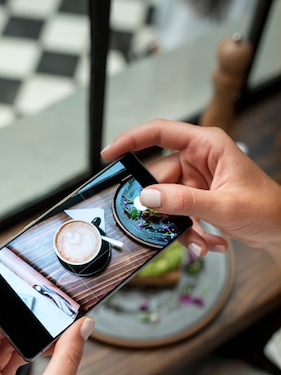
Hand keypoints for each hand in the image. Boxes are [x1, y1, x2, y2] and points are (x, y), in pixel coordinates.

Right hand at [102, 119, 280, 264]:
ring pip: (167, 202)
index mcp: (207, 145)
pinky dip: (190, 232)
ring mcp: (197, 180)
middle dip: (164, 209)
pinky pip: (178, 214)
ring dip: (181, 227)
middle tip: (165, 227)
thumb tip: (147, 197)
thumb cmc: (266, 209)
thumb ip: (183, 201)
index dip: (131, 140)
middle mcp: (199, 159)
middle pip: (159, 178)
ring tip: (202, 242)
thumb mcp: (223, 206)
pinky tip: (210, 242)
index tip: (109, 155)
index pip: (160, 132)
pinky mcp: (197, 199)